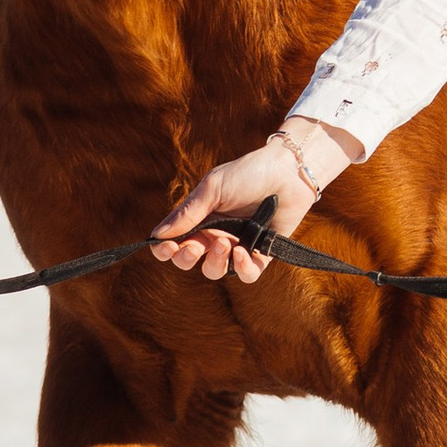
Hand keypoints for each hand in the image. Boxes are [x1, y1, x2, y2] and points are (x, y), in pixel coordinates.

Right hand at [151, 120, 358, 283]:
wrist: (287, 171)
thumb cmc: (247, 173)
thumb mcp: (213, 188)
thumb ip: (188, 213)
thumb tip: (158, 235)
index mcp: (199, 219)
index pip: (173, 242)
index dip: (164, 250)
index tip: (166, 248)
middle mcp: (214, 235)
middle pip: (189, 261)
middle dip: (186, 259)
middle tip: (195, 247)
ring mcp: (237, 245)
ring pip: (215, 271)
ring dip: (214, 263)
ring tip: (225, 243)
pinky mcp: (262, 253)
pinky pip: (246, 274)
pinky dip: (242, 268)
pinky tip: (242, 253)